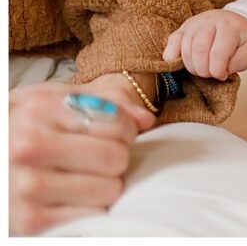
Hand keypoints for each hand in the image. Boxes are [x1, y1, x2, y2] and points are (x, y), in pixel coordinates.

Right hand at [8, 76, 154, 233]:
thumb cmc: (24, 128)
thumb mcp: (54, 101)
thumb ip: (105, 100)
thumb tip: (146, 119)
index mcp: (39, 110)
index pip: (118, 123)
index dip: (125, 130)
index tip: (111, 133)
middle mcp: (29, 147)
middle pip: (117, 157)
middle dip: (115, 158)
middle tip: (95, 158)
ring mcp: (28, 186)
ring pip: (110, 189)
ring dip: (104, 186)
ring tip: (80, 176)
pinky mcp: (30, 220)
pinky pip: (93, 215)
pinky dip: (89, 208)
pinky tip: (69, 197)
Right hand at [163, 9, 246, 79]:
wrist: (235, 23)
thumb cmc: (241, 40)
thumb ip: (236, 63)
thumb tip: (219, 73)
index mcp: (229, 26)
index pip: (218, 53)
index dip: (217, 70)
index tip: (222, 76)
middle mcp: (209, 20)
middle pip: (198, 50)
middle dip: (203, 69)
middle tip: (211, 74)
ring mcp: (194, 23)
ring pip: (184, 48)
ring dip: (192, 66)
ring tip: (203, 69)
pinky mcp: (183, 28)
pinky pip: (171, 43)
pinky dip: (173, 58)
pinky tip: (182, 64)